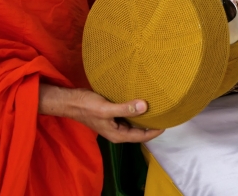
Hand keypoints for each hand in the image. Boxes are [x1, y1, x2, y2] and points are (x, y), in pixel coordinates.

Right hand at [38, 85, 163, 143]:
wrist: (70, 101)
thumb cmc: (86, 106)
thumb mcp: (106, 108)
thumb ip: (125, 109)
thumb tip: (145, 106)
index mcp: (117, 134)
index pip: (141, 136)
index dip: (155, 131)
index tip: (167, 122)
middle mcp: (117, 131)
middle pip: (139, 131)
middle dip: (152, 124)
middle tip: (165, 113)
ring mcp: (114, 123)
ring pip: (133, 123)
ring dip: (144, 117)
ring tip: (157, 107)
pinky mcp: (111, 115)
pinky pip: (127, 115)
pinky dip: (135, 110)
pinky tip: (141, 101)